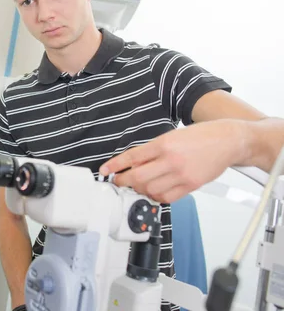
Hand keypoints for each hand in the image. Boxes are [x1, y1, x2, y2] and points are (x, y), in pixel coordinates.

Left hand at [99, 120, 247, 202]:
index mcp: (163, 144)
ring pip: (150, 190)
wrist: (228, 140)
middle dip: (123, 182)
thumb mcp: (171, 136)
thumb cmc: (201, 136)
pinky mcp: (191, 186)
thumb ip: (152, 150)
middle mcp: (171, 160)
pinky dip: (156, 197)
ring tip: (137, 187)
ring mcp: (182, 175)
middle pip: (138, 177)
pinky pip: (167, 198)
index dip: (115, 166)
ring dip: (139, 190)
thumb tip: (132, 163)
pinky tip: (154, 192)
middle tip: (119, 182)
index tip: (105, 171)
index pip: (132, 157)